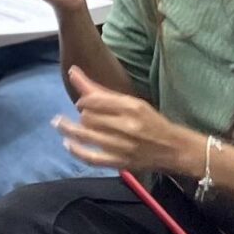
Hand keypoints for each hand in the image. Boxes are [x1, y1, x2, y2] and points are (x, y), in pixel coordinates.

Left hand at [58, 68, 204, 175]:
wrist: (174, 149)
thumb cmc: (151, 122)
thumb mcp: (132, 102)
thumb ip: (100, 91)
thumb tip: (72, 71)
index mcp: (131, 107)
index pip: (94, 101)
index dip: (83, 101)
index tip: (82, 104)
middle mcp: (127, 126)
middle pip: (88, 118)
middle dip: (81, 115)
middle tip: (84, 117)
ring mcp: (122, 146)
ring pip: (86, 135)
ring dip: (68, 129)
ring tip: (58, 123)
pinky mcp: (120, 162)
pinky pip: (91, 158)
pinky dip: (76, 150)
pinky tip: (67, 143)